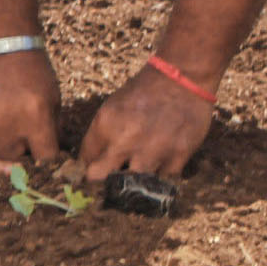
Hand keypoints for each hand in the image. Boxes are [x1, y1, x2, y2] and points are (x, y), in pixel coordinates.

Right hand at [0, 50, 60, 162]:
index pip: (44, 159)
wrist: (4, 45)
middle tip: (26, 148)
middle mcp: (6, 120)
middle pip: (13, 164)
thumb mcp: (53, 101)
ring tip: (9, 133)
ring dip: (2, 150)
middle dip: (21, 160)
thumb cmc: (35, 74)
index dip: (48, 163)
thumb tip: (51, 161)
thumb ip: (52, 133)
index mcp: (35, 115)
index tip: (48, 161)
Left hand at [80, 65, 214, 180]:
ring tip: (134, 180)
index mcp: (105, 124)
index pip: (85, 161)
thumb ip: (100, 137)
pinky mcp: (178, 156)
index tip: (94, 171)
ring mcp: (153, 150)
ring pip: (131, 187)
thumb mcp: (112, 108)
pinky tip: (157, 171)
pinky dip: (157, 180)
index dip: (88, 168)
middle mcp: (126, 139)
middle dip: (99, 184)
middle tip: (107, 184)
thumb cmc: (143, 93)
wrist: (181, 78)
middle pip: (99, 179)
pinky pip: (161, 183)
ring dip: (131, 186)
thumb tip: (90, 165)